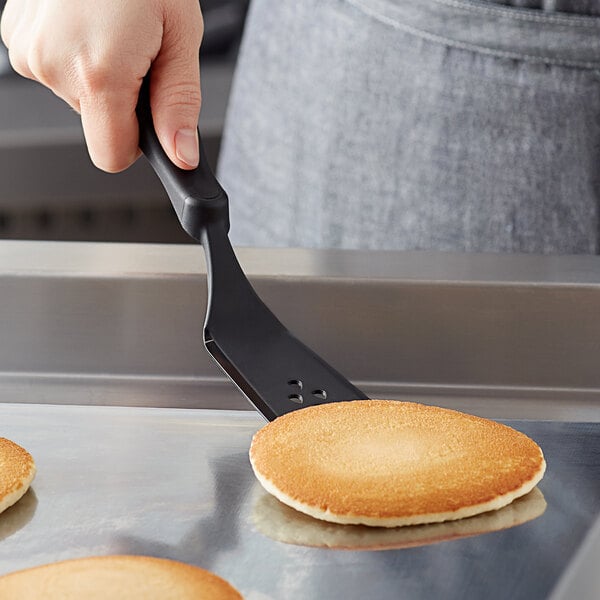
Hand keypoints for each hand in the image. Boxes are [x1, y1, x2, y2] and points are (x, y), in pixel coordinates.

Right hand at [1, 0, 202, 171]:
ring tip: (114, 29)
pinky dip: (77, 56)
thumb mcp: (181, 37)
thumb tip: (181, 155)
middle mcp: (52, 66)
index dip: (139, 145)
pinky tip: (89, 23)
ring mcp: (28, 51)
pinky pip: (57, 70)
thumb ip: (179, 105)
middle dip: (124, 101)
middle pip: (99, 124)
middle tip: (138, 51)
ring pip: (79, 97)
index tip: (151, 118)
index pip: (112, 157)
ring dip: (102, 76)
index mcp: (97, 73)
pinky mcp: (16, 36)